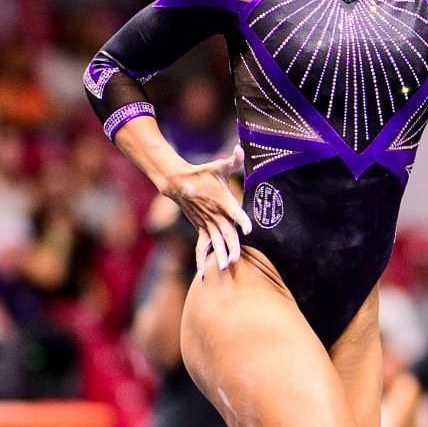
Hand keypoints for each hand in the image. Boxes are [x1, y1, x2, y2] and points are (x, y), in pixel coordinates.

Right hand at [159, 146, 251, 273]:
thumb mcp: (218, 166)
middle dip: (231, 246)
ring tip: (224, 269)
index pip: (235, 212)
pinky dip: (201, 262)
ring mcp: (207, 224)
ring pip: (215, 243)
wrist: (178, 182)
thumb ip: (233, 160)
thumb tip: (239, 149)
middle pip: (226, 233)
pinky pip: (201, 248)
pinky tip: (203, 277)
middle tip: (236, 259)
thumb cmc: (202, 173)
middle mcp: (216, 216)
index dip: (242, 220)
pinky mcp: (201, 229)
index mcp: (223, 201)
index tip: (249, 229)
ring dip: (219, 256)